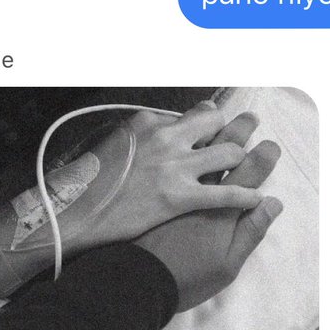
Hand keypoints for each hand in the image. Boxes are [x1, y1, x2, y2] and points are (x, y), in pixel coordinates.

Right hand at [59, 102, 265, 253]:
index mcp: (148, 122)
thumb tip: (165, 133)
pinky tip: (255, 199)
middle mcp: (165, 138)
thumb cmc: (88, 184)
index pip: (192, 115)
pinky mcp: (179, 197)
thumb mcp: (114, 144)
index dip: (206, 125)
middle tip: (244, 137)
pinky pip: (225, 193)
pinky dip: (245, 196)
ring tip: (249, 168)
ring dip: (242, 161)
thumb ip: (143, 135)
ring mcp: (174, 167)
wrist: (74, 214)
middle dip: (234, 131)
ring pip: (228, 153)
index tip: (212, 132)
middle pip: (216, 124)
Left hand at [136, 136, 281, 310]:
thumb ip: (249, 232)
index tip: (270, 149)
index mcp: (212, 202)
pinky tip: (173, 133)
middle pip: (225, 143)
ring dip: (211, 121)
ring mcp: (160, 158)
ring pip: (195, 126)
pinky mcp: (136, 152)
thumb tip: (272, 204)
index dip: (263, 156)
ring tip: (216, 117)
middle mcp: (190, 173)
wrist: (121, 272)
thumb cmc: (177, 276)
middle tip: (250, 120)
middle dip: (242, 129)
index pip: (249, 169)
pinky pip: (162, 126)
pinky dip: (174, 127)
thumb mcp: (223, 266)